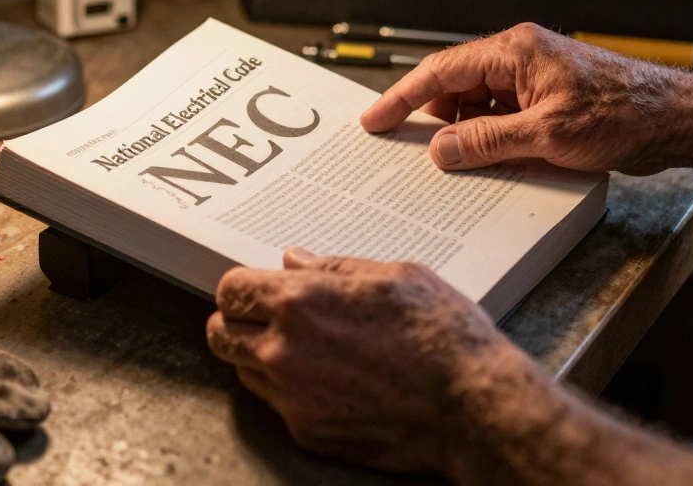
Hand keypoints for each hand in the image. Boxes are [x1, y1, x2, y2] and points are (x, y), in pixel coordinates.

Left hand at [206, 248, 559, 477]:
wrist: (472, 405)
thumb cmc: (442, 336)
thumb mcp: (395, 276)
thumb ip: (334, 268)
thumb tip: (295, 262)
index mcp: (300, 302)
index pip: (231, 290)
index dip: (242, 288)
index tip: (255, 290)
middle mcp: (284, 350)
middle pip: (220, 333)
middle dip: (237, 321)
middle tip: (262, 318)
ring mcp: (292, 395)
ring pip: (242, 370)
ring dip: (257, 356)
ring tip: (299, 348)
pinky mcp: (307, 430)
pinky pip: (274, 403)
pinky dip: (287, 390)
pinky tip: (323, 379)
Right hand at [360, 23, 689, 174]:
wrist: (676, 120)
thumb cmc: (625, 113)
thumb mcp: (546, 134)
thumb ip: (487, 141)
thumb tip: (442, 149)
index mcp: (515, 51)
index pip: (441, 70)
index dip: (402, 97)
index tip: (376, 119)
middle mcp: (521, 58)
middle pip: (456, 86)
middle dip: (434, 119)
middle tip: (409, 148)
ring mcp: (534, 79)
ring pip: (479, 104)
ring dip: (467, 132)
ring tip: (461, 161)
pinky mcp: (547, 100)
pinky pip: (502, 116)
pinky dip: (490, 137)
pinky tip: (490, 159)